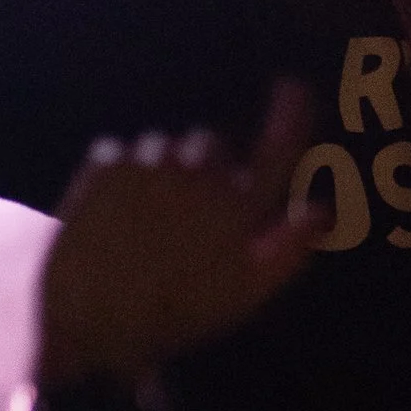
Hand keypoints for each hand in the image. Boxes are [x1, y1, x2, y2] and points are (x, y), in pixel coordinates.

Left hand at [38, 88, 318, 388]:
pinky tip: (114, 217)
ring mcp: (150, 163)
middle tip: (189, 215)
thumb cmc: (175, 316)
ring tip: (146, 223)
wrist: (88, 323)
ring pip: (165, 146)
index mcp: (239, 206)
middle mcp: (199, 172)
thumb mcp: (243, 293)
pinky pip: (122, 152)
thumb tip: (323, 209)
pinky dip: (122, 174)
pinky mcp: (106, 163)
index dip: (290, 116)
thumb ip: (288, 249)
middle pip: (214, 144)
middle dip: (209, 167)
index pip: (278, 148)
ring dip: (163, 170)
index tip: (293, 86)